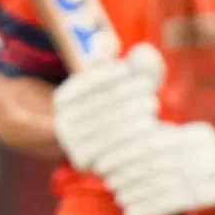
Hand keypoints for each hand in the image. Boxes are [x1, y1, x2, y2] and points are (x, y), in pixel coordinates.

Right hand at [52, 42, 163, 171]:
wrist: (123, 141)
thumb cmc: (128, 99)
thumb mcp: (132, 79)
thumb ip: (137, 62)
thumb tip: (141, 52)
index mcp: (64, 98)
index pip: (85, 83)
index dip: (108, 74)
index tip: (131, 69)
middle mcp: (61, 121)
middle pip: (94, 105)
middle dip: (123, 95)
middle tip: (149, 89)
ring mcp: (70, 144)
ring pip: (101, 129)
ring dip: (129, 116)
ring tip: (153, 105)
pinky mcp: (83, 162)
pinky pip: (106, 152)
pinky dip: (130, 141)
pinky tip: (151, 130)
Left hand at [95, 121, 214, 214]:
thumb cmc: (190, 153)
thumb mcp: (175, 139)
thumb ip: (150, 141)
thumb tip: (109, 146)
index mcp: (197, 134)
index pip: (154, 142)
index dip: (125, 153)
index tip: (103, 162)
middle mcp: (209, 151)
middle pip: (160, 164)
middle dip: (130, 174)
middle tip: (109, 181)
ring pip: (167, 185)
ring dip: (138, 193)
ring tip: (119, 197)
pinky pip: (176, 204)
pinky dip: (150, 210)